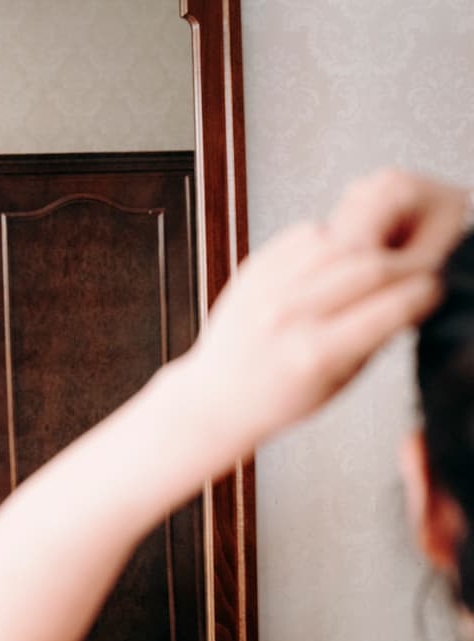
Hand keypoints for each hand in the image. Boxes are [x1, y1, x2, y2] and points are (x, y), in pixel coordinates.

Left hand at [186, 169, 467, 446]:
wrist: (218, 394)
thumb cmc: (281, 397)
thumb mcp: (340, 380)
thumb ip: (374, 336)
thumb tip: (413, 293)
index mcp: (314, 354)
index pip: (392, 307)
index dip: (425, 293)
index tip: (433, 289)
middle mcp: (287, 316)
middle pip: (369, 266)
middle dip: (405, 264)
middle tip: (415, 270)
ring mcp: (266, 289)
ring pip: (339, 241)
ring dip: (369, 245)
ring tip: (380, 259)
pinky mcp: (254, 268)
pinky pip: (304, 234)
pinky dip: (332, 237)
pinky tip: (339, 254)